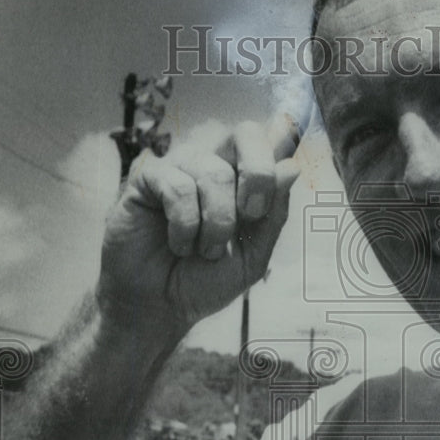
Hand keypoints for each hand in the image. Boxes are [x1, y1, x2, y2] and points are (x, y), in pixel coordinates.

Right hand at [97, 111, 303, 332]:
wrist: (162, 306)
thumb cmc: (206, 278)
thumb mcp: (254, 254)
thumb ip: (273, 214)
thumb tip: (291, 167)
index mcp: (244, 178)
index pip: (269, 138)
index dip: (283, 138)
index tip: (287, 173)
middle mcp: (214, 163)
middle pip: (246, 133)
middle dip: (258, 175)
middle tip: (251, 216)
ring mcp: (181, 166)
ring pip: (215, 172)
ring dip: (217, 222)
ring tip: (205, 251)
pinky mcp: (148, 178)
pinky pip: (178, 187)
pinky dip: (185, 225)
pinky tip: (179, 244)